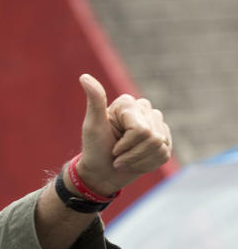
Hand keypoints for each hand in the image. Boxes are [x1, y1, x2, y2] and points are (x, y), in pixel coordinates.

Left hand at [75, 74, 171, 196]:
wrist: (101, 172)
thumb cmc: (94, 148)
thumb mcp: (92, 126)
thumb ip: (94, 101)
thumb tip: (84, 77)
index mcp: (128, 103)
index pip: (140, 130)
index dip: (125, 145)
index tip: (112, 147)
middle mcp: (145, 109)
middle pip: (152, 138)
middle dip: (131, 154)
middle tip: (116, 155)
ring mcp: (157, 125)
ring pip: (159, 147)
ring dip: (137, 160)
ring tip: (124, 160)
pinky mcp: (165, 141)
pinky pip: (164, 155)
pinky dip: (146, 164)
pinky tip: (135, 163)